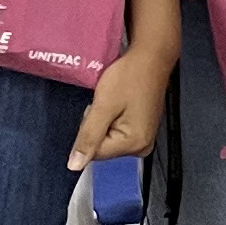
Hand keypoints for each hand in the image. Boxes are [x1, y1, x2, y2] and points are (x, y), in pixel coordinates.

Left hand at [71, 44, 170, 168]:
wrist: (150, 57)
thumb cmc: (130, 76)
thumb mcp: (103, 106)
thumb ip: (88, 137)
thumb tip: (75, 166)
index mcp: (134, 143)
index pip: (95, 152)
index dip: (89, 129)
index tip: (100, 110)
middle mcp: (142, 146)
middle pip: (103, 148)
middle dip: (98, 126)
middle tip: (108, 104)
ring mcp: (145, 138)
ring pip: (108, 140)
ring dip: (104, 122)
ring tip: (115, 102)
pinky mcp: (143, 130)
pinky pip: (117, 132)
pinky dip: (112, 119)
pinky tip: (120, 104)